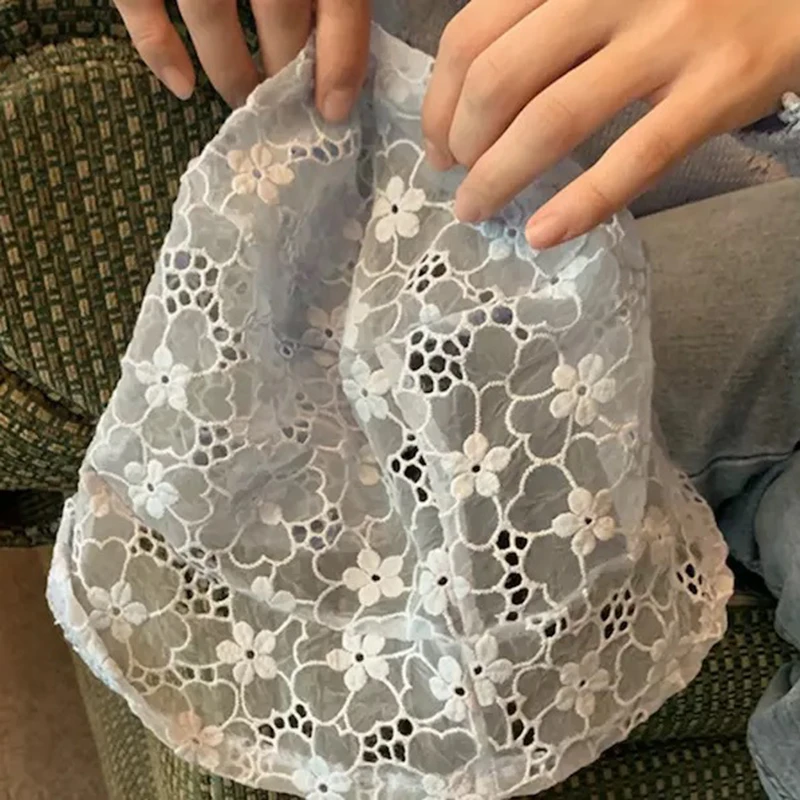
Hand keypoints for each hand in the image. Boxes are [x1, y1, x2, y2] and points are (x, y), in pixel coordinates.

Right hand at [115, 0, 370, 120]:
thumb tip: (343, 58)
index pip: (337, 2)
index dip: (341, 60)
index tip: (334, 112)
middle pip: (279, 14)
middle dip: (285, 73)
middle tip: (287, 110)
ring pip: (211, 17)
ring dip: (233, 72)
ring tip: (245, 104)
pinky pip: (139, 7)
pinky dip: (158, 51)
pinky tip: (182, 88)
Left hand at [422, 0, 799, 247]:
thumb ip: (539, 23)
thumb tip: (464, 101)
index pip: (471, 35)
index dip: (439, 102)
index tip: (438, 144)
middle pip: (499, 79)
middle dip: (462, 144)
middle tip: (460, 178)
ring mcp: (668, 35)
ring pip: (554, 118)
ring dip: (500, 178)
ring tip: (478, 210)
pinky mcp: (717, 86)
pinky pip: (635, 157)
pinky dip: (581, 204)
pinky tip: (544, 234)